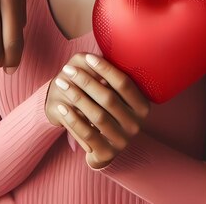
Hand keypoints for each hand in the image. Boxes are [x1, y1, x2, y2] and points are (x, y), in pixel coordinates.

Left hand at [45, 53, 149, 168]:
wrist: (108, 148)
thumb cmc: (112, 113)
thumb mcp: (120, 98)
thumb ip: (114, 81)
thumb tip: (99, 53)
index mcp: (143, 107)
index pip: (124, 83)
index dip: (105, 68)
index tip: (87, 57)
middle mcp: (136, 125)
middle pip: (108, 98)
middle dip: (86, 80)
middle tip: (67, 68)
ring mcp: (122, 141)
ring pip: (96, 115)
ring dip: (76, 96)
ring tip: (61, 82)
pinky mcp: (106, 153)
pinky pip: (87, 134)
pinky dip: (73, 118)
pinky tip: (61, 105)